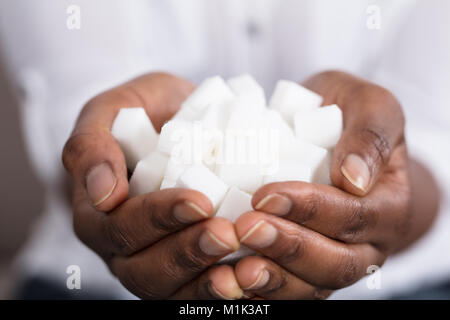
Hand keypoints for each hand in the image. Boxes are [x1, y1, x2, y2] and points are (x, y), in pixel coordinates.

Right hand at [62, 73, 242, 298]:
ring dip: (206, 280)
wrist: (177, 121)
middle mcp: (121, 247)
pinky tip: (247, 279)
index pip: (120, 227)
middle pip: (144, 270)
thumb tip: (102, 195)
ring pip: (171, 289)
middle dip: (186, 253)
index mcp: (97, 213)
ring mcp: (153, 261)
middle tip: (226, 234)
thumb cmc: (143, 113)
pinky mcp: (184, 268)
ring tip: (240, 265)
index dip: (158, 218)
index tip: (199, 201)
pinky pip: (196, 291)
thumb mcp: (110, 111)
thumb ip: (92, 146)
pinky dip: (221, 290)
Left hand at [233, 71, 437, 298]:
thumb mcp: (369, 105)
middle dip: (290, 248)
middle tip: (247, 228)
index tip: (267, 195)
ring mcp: (336, 260)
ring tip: (237, 270)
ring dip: (274, 280)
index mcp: (388, 206)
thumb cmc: (346, 115)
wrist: (332, 135)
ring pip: (312, 287)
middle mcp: (368, 244)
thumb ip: (370, 134)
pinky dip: (262, 292)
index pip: (354, 216)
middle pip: (336, 263)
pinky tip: (230, 282)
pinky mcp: (307, 269)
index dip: (311, 209)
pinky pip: (289, 291)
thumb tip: (355, 179)